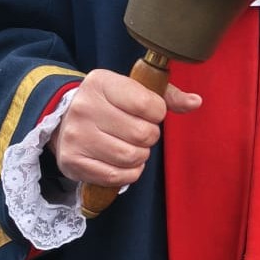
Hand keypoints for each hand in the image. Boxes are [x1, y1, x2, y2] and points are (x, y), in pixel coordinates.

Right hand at [49, 68, 200, 185]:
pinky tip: (123, 162)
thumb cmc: (107, 103)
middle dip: (149, 136)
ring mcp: (76, 136)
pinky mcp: (72, 162)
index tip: (150, 112)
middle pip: (142, 134)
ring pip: (131, 157)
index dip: (157, 113)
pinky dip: (128, 173)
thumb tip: (196, 102)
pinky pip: (117, 176)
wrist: (63, 119)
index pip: (148, 104)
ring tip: (131, 146)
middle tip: (140, 132)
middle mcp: (85, 108)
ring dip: (140, 156)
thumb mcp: (132, 89)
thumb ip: (167, 96)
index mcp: (101, 83)